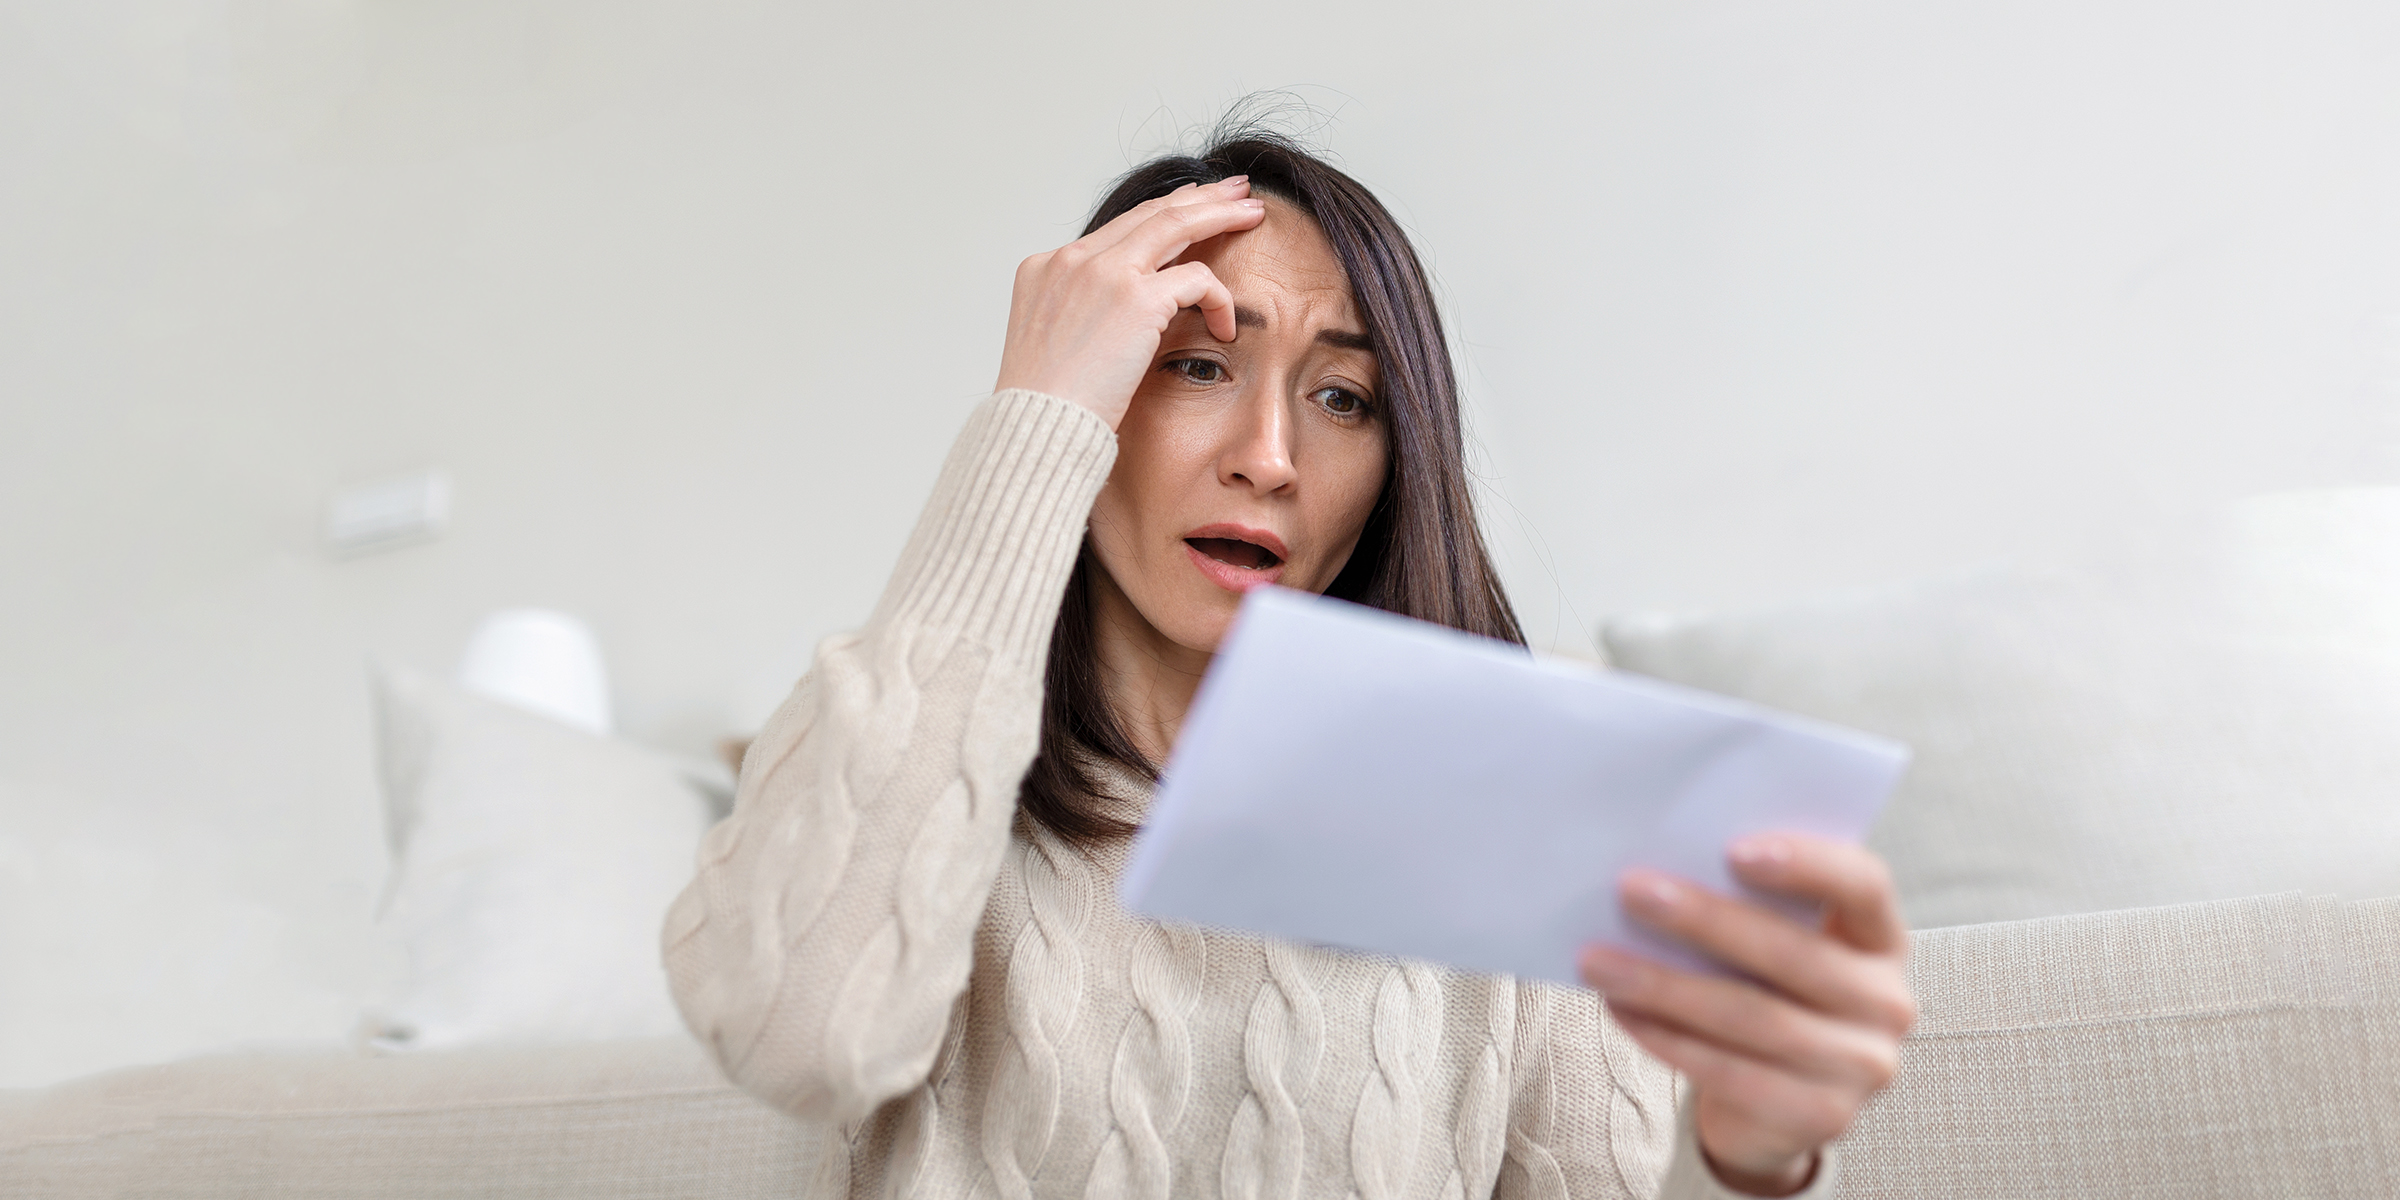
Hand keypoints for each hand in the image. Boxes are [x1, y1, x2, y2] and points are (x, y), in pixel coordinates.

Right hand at [994, 176, 1265, 428]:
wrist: (1036, 429)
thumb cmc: (1045, 408)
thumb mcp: (1051, 348)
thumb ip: (1081, 318)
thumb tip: (1118, 324)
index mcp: (1045, 268)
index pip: (1115, 229)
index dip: (1159, 213)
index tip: (1190, 204)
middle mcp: (1071, 260)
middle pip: (1148, 213)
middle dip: (1198, 197)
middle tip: (1234, 189)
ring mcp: (1102, 273)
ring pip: (1176, 224)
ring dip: (1220, 215)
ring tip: (1253, 213)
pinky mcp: (1135, 298)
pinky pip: (1197, 279)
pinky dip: (1219, 298)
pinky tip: (1227, 325)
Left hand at [1578, 835, 1914, 1196]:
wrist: (1776, 1106)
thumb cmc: (1765, 995)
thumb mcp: (1773, 948)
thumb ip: (1747, 907)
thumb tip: (1659, 868)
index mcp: (1881, 939)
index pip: (1864, 885)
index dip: (1807, 864)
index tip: (1732, 849)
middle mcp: (1886, 1001)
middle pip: (1791, 952)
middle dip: (1703, 919)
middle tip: (1631, 891)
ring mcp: (1861, 1064)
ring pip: (1752, 1016)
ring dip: (1665, 984)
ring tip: (1599, 960)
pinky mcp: (1823, 1116)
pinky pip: (1732, 1073)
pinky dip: (1668, 1039)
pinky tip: (1622, 1011)